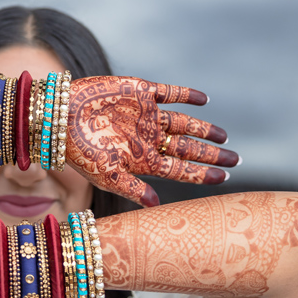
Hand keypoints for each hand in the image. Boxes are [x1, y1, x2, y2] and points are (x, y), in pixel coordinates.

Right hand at [65, 76, 237, 206]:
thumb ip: (132, 189)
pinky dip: (187, 96)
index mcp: (143, 160)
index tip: (226, 177)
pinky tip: (204, 101)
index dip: (204, 174)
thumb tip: (158, 205)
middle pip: (188, 148)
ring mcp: (147, 115)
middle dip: (212, 154)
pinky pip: (170, 93)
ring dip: (204, 128)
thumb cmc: (79, 151)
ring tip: (223, 135)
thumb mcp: (105, 175)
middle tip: (237, 159)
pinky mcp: (140, 92)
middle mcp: (149, 138)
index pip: (181, 170)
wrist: (59, 117)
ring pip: (184, 123)